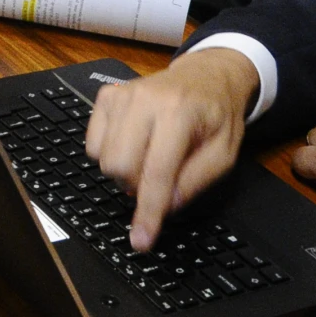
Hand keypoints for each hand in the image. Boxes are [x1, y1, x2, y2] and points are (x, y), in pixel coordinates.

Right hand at [86, 47, 257, 249]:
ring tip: (147, 160)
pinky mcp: (107, 96)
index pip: (156, 173)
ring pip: (102, 158)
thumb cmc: (216, 115)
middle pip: (119, 166)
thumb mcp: (223, 154)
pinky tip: (132, 145)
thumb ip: (195, 182)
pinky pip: (92, 143)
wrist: (206, 76)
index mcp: (178, 113)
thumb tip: (165, 208)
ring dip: (124, 172)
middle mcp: (144, 99)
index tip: (141, 240)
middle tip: (158, 180)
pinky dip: (109, 154)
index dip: (148, 212)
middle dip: (136, 187)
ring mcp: (121, 95)